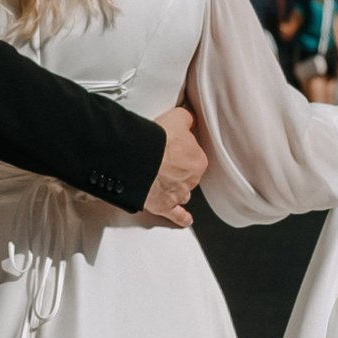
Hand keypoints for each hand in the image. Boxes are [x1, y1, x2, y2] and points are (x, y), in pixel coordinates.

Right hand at [139, 103, 205, 226]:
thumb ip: (187, 119)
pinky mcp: (164, 205)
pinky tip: (185, 220)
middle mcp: (191, 180)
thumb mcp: (177, 118)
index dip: (183, 149)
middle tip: (165, 159)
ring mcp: (178, 194)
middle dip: (179, 168)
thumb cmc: (157, 140)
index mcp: (198, 160)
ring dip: (178, 188)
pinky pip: (176, 215)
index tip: (175, 146)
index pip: (195, 155)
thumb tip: (191, 118)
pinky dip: (181, 218)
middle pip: (188, 174)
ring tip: (169, 182)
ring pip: (183, 192)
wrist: (139, 159)